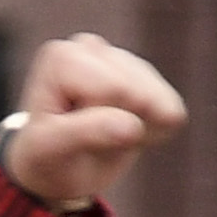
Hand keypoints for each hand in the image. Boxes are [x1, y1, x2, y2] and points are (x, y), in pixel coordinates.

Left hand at [2, 32, 186, 213]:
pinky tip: (127, 134)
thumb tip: (133, 127)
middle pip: (135, 91)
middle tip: (89, 140)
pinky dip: (152, 129)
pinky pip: (169, 106)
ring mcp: (119, 56)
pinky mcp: (142, 75)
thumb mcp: (53, 151)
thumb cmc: (48, 159)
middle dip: (121, 123)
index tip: (72, 135)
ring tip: (106, 138)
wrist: (58, 170)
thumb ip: (88, 134)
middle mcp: (90, 46)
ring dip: (137, 129)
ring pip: (156, 98)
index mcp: (61, 57)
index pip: (112, 89)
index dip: (102, 122)